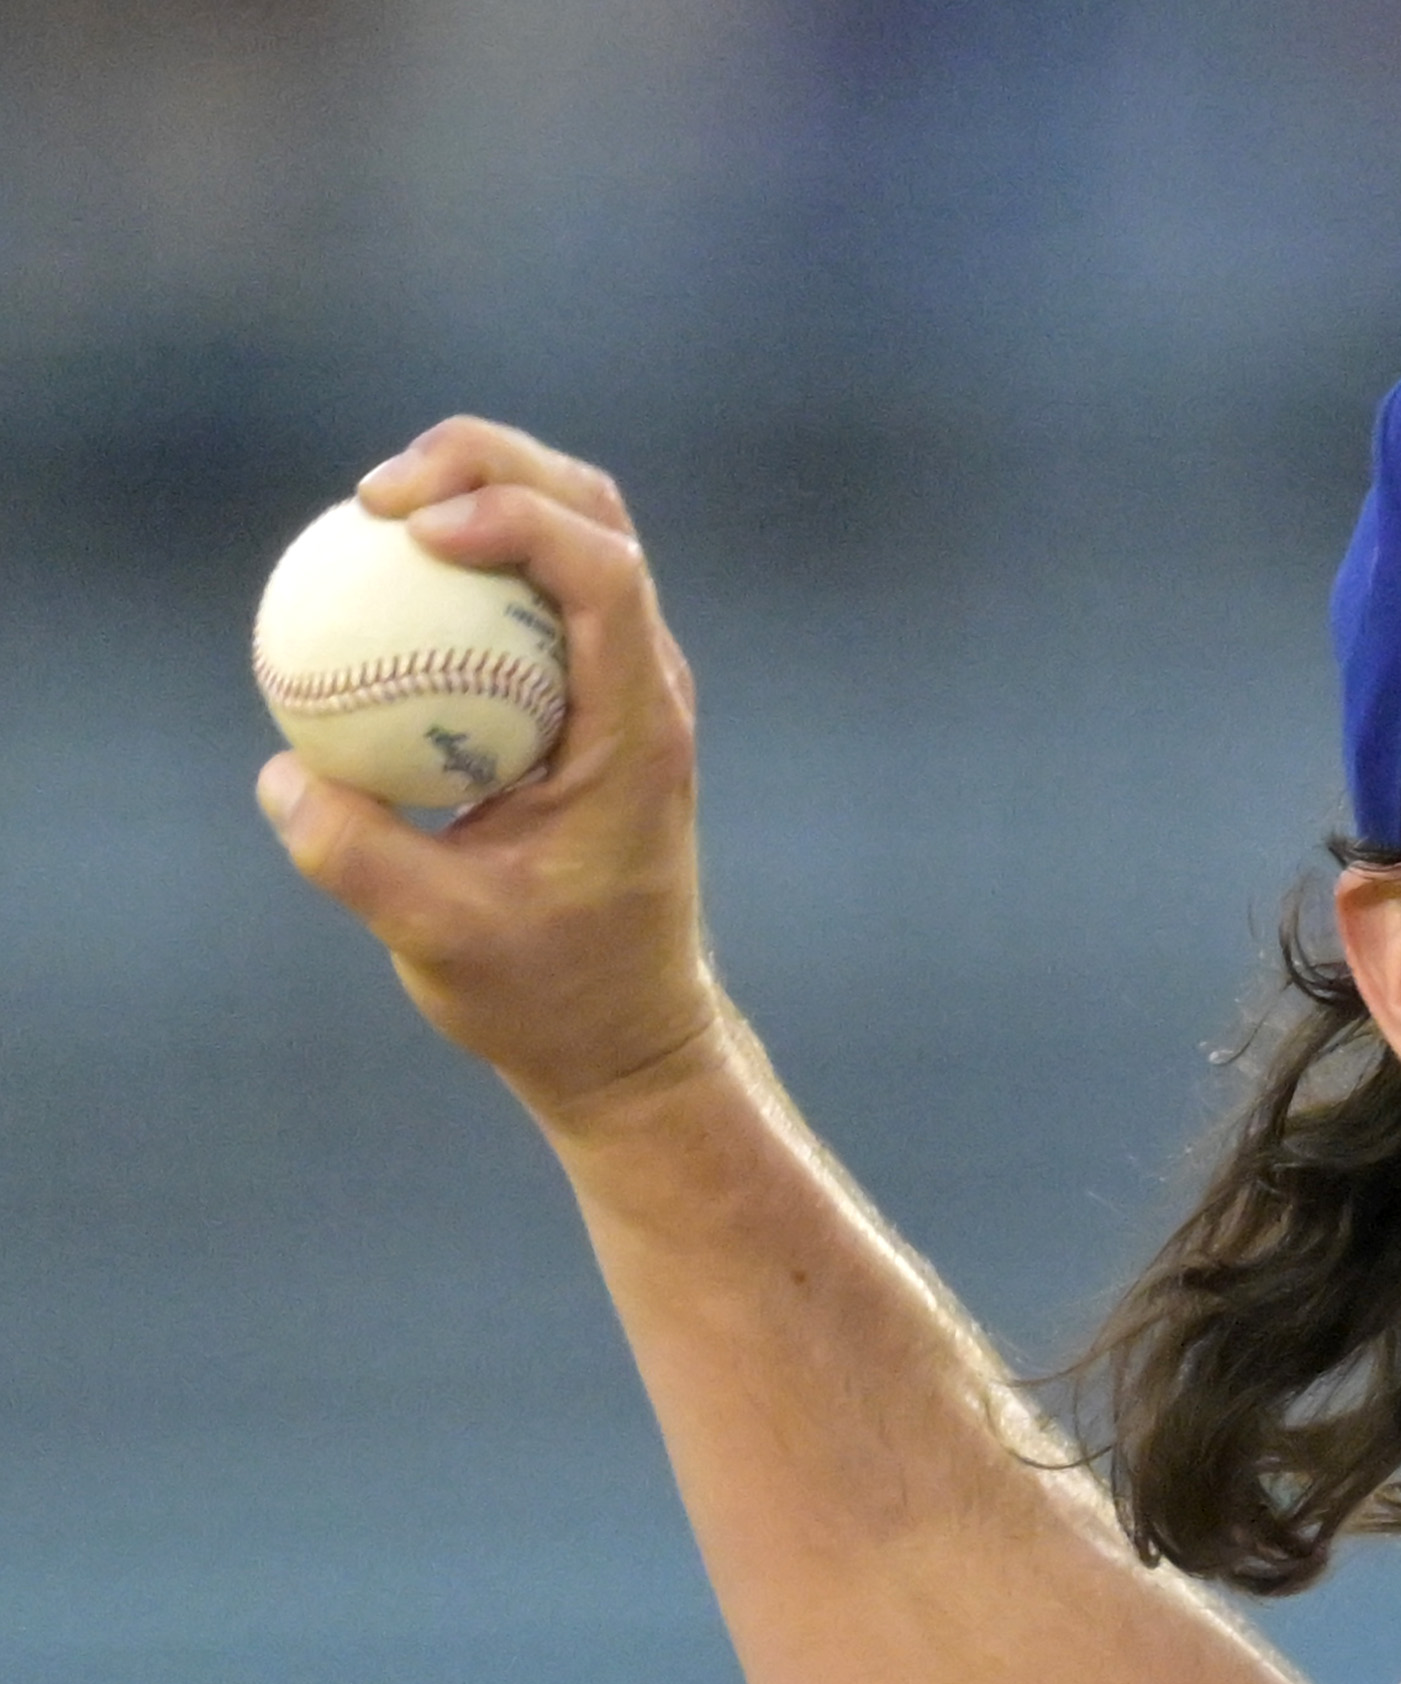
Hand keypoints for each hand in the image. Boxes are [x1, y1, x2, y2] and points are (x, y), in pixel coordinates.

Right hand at [252, 418, 732, 1125]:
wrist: (623, 1033)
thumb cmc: (550, 993)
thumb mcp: (440, 940)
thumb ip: (359, 857)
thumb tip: (286, 773)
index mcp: (638, 731)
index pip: (604, 574)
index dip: (515, 514)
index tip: (412, 528)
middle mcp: (645, 686)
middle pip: (592, 512)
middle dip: (489, 464)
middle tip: (375, 493)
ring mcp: (621, 683)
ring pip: (570, 532)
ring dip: (481, 488)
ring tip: (375, 508)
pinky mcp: (585, 696)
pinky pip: (529, 590)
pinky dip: (466, 556)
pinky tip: (377, 573)